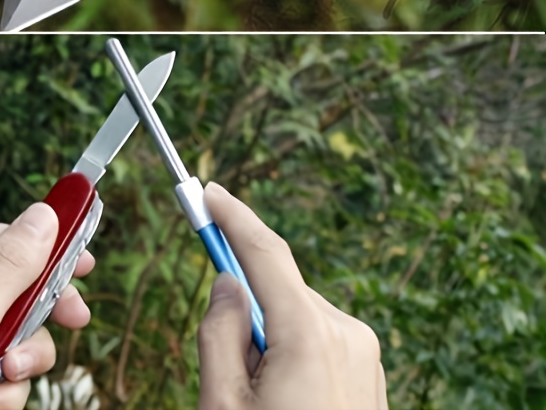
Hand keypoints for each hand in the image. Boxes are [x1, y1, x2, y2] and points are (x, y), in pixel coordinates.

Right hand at [197, 183, 386, 409]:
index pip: (263, 252)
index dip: (232, 217)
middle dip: (246, 312)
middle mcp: (347, 333)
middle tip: (229, 372)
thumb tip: (228, 284)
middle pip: (277, 292)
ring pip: (296, 317)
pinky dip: (294, 354)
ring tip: (264, 400)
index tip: (209, 192)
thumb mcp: (224, 405)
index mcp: (309, 335)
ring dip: (270, 339)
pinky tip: (290, 401)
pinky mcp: (371, 373)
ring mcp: (365, 354)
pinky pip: (319, 341)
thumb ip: (218, 334)